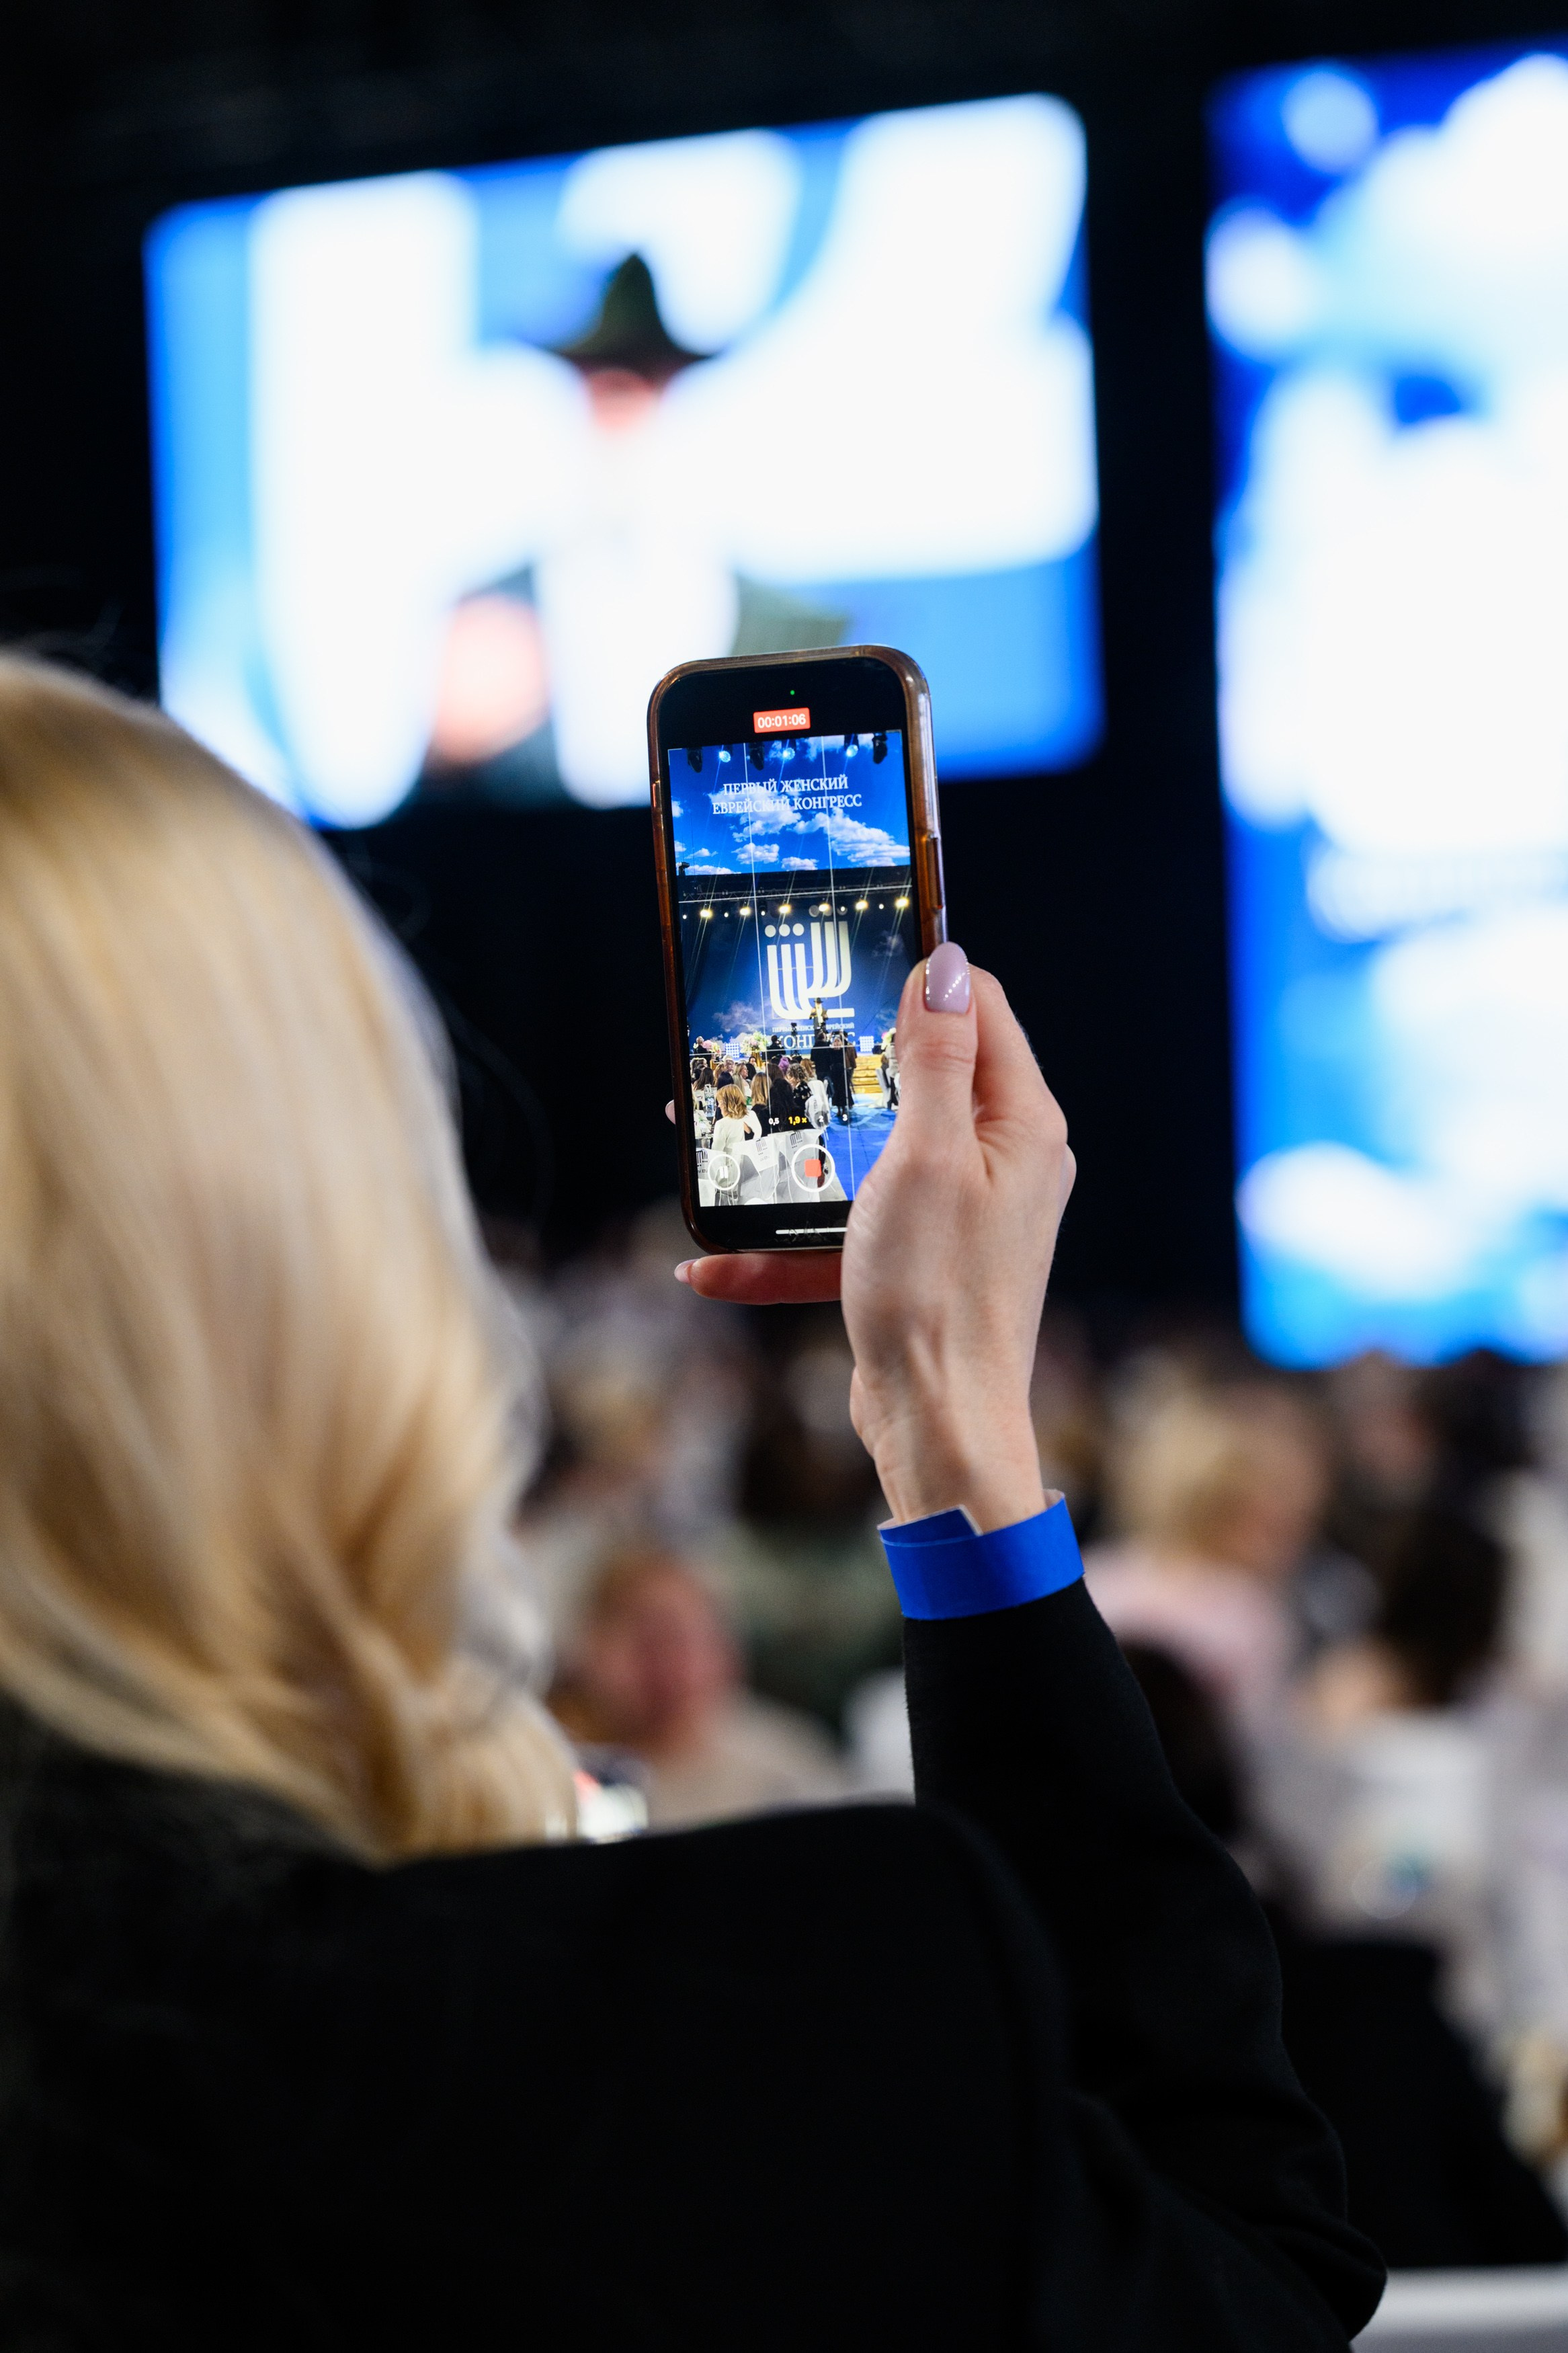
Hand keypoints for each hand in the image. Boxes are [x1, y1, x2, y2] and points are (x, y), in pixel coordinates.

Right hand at [675, 944, 1073, 1528]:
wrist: (938, 1429)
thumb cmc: (938, 1295)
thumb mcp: (927, 1158)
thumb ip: (935, 1059)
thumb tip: (946, 966)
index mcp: (1020, 1124)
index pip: (978, 1011)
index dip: (918, 978)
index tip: (850, 957)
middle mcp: (1002, 1162)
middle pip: (914, 1079)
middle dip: (833, 1071)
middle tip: (765, 1052)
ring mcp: (961, 1215)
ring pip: (866, 1159)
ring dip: (792, 1163)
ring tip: (717, 1152)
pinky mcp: (922, 1262)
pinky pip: (847, 1232)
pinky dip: (787, 1245)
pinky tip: (714, 1263)